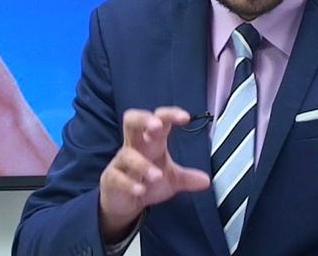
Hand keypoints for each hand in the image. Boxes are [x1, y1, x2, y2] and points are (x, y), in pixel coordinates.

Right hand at [99, 107, 210, 242]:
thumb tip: (206, 180)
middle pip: (132, 120)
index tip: (185, 117)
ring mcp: (121, 162)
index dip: (170, 115)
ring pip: (127, 154)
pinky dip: (129, 183)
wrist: (123, 202)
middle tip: (157, 126)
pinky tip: (140, 191)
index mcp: (151, 142)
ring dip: (143, 165)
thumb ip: (187, 178)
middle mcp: (134, 146)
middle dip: (143, 119)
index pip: (159, 120)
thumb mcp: (172, 180)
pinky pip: (116, 177)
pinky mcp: (111, 179)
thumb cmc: (147, 182)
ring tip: (157, 177)